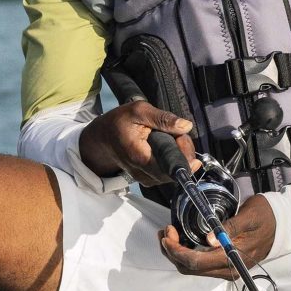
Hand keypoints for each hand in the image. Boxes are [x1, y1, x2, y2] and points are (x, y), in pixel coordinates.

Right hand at [79, 101, 200, 185]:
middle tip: (177, 133)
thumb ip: (163, 118)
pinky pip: (169, 173)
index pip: (172, 165)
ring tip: (169, 138)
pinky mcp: (149, 179)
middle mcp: (144, 173)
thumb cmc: (120, 122)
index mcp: (141, 157)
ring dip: (179, 155)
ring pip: (174, 173)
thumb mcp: (139, 111)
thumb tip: (186, 126)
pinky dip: (172, 160)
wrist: (104, 137)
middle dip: (184, 152)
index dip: (184, 152)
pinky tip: (166, 146)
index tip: (182, 135)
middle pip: (176, 170)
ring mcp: (146, 179)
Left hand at [158, 194, 276, 278]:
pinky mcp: (225, 264)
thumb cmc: (266, 216)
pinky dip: (186, 253)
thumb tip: (209, 239)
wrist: (283, 224)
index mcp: (233, 259)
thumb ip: (229, 227)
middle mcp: (228, 270)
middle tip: (166, 231)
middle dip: (172, 252)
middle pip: (189, 268)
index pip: (195, 262)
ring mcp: (226, 269)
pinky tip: (182, 239)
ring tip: (170, 234)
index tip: (167, 234)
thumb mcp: (249, 215)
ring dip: (177, 253)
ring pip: (192, 268)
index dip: (176, 250)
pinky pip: (199, 264)